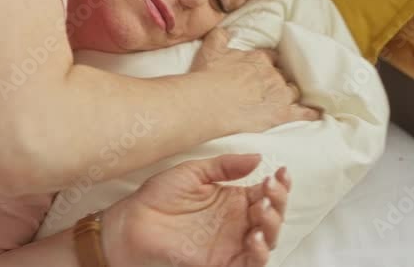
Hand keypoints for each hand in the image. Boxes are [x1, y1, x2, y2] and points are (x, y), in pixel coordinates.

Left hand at [101, 154, 290, 266]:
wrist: (132, 223)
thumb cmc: (158, 198)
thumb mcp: (194, 172)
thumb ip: (225, 166)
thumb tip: (257, 157)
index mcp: (233, 200)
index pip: (267, 193)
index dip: (279, 184)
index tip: (280, 172)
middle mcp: (237, 223)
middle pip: (272, 216)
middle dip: (278, 202)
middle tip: (269, 189)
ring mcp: (231, 244)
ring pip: (267, 240)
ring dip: (272, 226)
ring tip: (263, 210)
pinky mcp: (222, 263)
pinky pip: (250, 264)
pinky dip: (258, 254)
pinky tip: (253, 237)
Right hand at [190, 27, 320, 133]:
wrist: (210, 103)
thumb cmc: (208, 76)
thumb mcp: (211, 50)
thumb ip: (220, 36)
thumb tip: (226, 30)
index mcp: (258, 58)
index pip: (271, 57)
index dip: (270, 62)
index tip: (267, 66)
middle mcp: (273, 74)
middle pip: (283, 74)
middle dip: (280, 78)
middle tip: (274, 85)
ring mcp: (280, 94)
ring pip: (293, 91)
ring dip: (292, 93)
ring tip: (290, 98)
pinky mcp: (282, 114)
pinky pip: (302, 113)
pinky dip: (310, 113)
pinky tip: (316, 114)